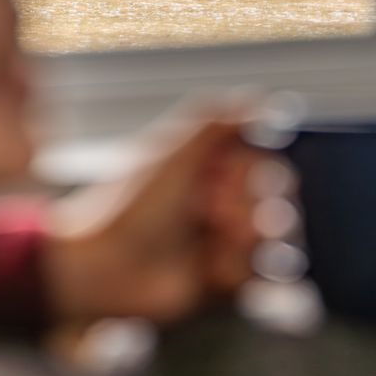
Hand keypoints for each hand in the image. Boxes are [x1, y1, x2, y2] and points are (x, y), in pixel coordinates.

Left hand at [43, 105, 268, 326]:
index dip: (249, 170)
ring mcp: (215, 240)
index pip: (256, 162)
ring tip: (222, 236)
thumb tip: (258, 97)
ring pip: (267, 236)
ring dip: (248, 235)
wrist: (106, 266)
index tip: (225, 175)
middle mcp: (211, 201)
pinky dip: (234, 268)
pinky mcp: (214, 278)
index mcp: (201, 167)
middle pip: (269, 199)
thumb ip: (217, 121)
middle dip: (251, 204)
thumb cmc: (131, 206)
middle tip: (217, 211)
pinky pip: (251, 272)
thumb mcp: (175, 153)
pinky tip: (208, 265)